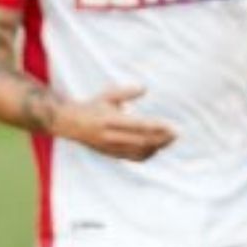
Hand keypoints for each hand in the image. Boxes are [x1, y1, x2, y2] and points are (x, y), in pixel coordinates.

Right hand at [55, 88, 176, 161]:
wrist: (70, 124)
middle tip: (176, 134)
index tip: (171, 126)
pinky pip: (133, 158)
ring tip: (169, 140)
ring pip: (139, 152)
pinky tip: (156, 149)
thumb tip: (145, 88)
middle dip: (161, 139)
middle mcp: (110, 136)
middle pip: (141, 141)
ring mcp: (111, 148)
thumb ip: (126, 92)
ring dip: (156, 147)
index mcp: (110, 120)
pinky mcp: (111, 154)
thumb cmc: (91, 107)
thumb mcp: (107, 96)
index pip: (138, 125)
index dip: (156, 127)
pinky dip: (147, 154)